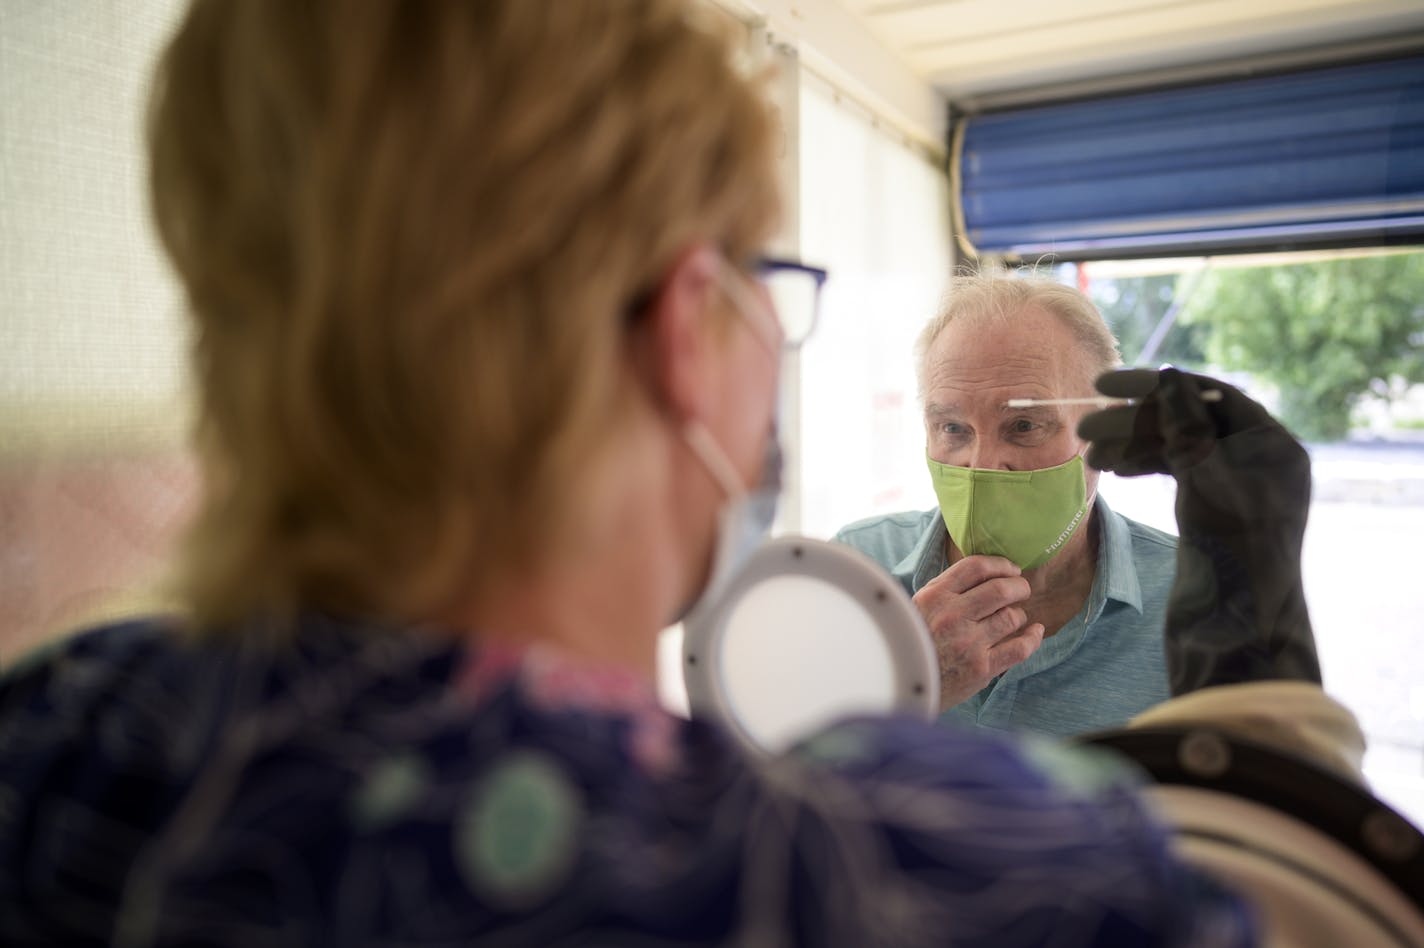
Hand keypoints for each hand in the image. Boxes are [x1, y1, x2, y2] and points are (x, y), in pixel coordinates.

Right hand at [913, 555, 1044, 710]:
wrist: (905, 683)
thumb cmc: (914, 642)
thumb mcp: (920, 605)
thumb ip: (948, 588)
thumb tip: (986, 571)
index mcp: (935, 597)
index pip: (976, 567)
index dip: (1001, 564)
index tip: (1011, 569)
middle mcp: (952, 616)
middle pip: (1000, 589)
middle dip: (1019, 586)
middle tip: (1022, 590)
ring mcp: (969, 643)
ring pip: (1012, 616)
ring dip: (1020, 613)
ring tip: (1015, 616)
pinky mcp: (982, 668)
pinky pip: (1020, 648)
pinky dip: (1033, 637)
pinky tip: (1035, 631)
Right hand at [1077, 367, 1321, 694]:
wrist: (1235, 631)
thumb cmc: (1228, 552)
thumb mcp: (1204, 478)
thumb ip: (1184, 425)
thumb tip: (1167, 377)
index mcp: (1272, 446)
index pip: (1209, 395)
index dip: (1157, 386)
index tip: (1105, 386)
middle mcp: (1257, 461)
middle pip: (1189, 421)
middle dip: (1135, 422)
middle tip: (1084, 428)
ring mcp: (1235, 488)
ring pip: (1177, 449)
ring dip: (1132, 446)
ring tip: (1089, 455)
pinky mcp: (1214, 513)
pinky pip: (1176, 475)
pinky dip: (1143, 468)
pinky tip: (1111, 469)